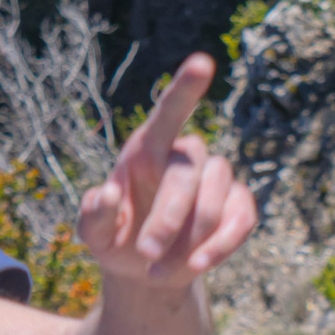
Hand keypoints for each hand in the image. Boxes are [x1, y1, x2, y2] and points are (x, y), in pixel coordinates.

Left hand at [76, 54, 256, 287]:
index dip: (185, 89)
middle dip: (168, 218)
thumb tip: (108, 192)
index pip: (168, 113)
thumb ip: (92, 215)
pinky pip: (242, 220)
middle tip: (146, 256)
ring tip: (161, 270)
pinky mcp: (239, 207)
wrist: (147, 270)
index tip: (203, 63)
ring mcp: (217, 180)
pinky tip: (196, 266)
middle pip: (187, 173)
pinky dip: (220, 247)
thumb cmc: (116, 240)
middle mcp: (186, 157)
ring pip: (215, 199)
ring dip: (190, 240)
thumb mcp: (93, 234)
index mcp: (148, 149)